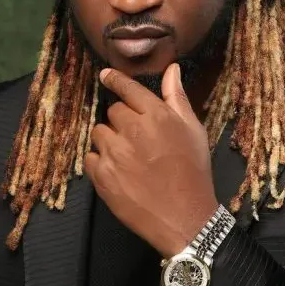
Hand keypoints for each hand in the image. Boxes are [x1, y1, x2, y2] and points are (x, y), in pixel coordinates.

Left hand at [84, 64, 219, 257]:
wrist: (184, 217)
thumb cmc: (193, 172)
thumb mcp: (194, 131)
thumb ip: (178, 99)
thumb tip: (171, 69)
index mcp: (156, 116)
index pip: (128, 89)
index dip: (115, 80)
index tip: (105, 76)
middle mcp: (132, 129)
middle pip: (113, 111)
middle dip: (122, 121)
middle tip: (137, 139)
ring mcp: (114, 153)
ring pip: (99, 133)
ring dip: (110, 141)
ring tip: (127, 157)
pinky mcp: (101, 175)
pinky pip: (90, 158)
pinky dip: (100, 162)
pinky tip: (118, 172)